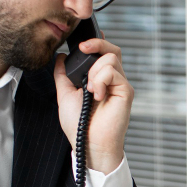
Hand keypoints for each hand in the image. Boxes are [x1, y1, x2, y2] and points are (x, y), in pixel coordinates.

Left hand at [54, 37, 132, 174]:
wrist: (88, 143)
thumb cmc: (79, 125)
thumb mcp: (65, 94)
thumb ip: (63, 75)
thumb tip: (60, 57)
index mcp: (100, 79)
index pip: (103, 53)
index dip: (97, 42)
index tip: (81, 44)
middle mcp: (113, 80)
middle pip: (112, 49)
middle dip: (96, 43)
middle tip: (82, 49)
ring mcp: (120, 85)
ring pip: (111, 58)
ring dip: (94, 70)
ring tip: (89, 90)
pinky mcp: (126, 91)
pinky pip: (113, 72)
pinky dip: (100, 80)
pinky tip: (96, 95)